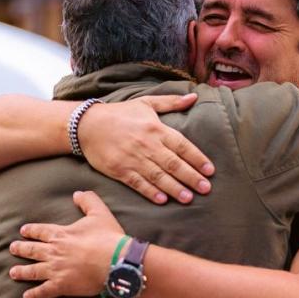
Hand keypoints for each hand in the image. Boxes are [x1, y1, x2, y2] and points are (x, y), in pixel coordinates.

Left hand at [10, 191, 126, 297]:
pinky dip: (34, 294)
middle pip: (32, 250)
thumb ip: (88, 200)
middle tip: (12, 249)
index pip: (41, 231)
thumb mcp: (99, 212)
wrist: (114, 261)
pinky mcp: (62, 285)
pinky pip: (44, 291)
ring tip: (13, 272)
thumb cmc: (108, 237)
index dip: (31, 230)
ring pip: (33, 271)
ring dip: (22, 272)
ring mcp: (56, 269)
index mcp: (61, 234)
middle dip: (21, 249)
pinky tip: (27, 296)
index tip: (23, 231)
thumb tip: (77, 193)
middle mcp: (54, 251)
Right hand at [76, 94, 214, 204]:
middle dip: (191, 177)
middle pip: (174, 164)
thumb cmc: (120, 113)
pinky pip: (138, 183)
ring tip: (189, 198)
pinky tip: (162, 200)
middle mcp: (147, 145)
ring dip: (175, 188)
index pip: (182, 145)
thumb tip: (194, 97)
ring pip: (158, 176)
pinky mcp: (120, 170)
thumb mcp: (146, 103)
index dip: (197, 159)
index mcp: (156, 128)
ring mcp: (133, 158)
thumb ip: (171, 102)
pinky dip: (151, 192)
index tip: (210, 170)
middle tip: (206, 189)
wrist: (87, 124)